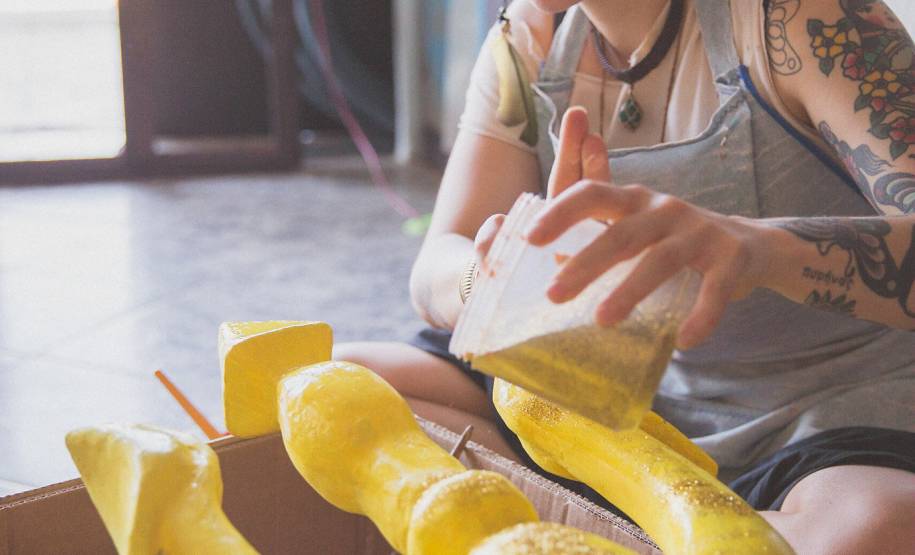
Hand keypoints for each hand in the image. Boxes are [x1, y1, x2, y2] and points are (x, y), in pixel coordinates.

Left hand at [526, 108, 773, 348]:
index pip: (592, 195)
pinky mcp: (732, 258)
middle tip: (553, 295)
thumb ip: (600, 241)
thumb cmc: (675, 242)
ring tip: (603, 320)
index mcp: (634, 202)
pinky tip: (683, 341)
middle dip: (585, 264)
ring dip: (630, 291)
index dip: (561, 213)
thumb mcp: (638, 231)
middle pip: (620, 235)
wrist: (750, 247)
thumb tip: (552, 270)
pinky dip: (700, 316)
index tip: (531, 239)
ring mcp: (700, 232)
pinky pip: (714, 290)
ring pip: (660, 261)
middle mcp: (665, 210)